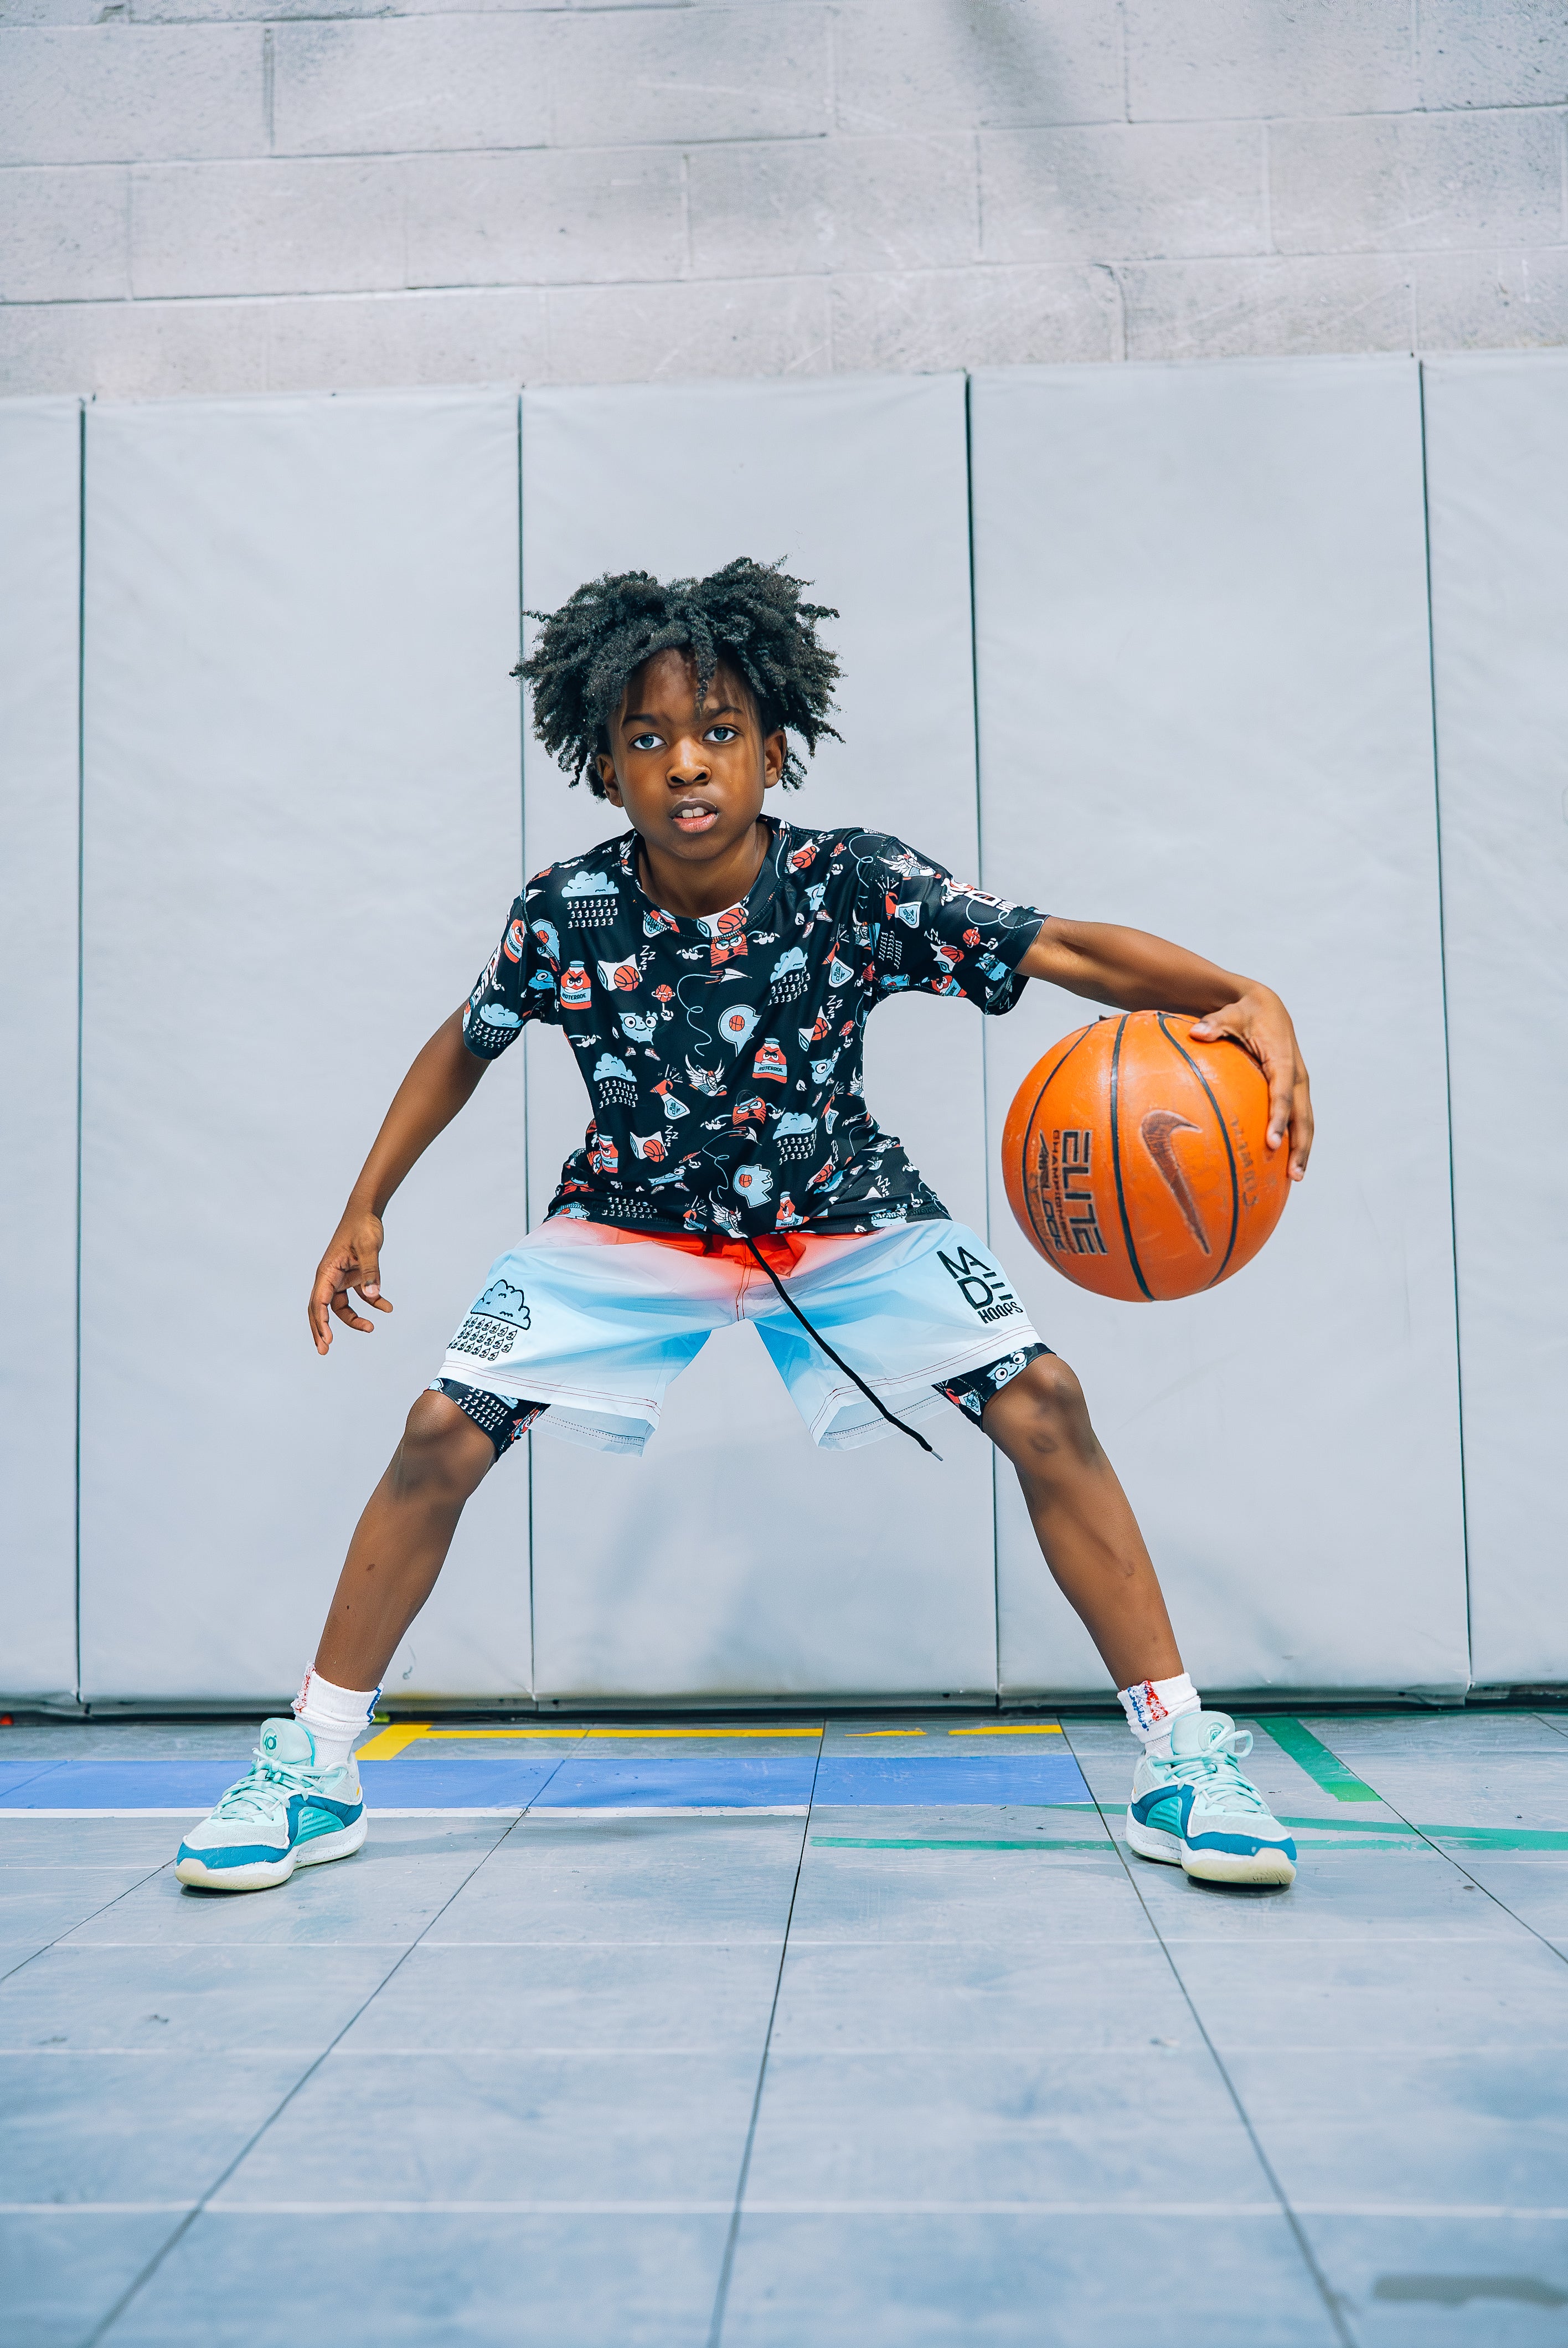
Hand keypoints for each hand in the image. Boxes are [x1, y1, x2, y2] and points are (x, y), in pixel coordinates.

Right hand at [309, 1209, 391, 1354]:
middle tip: (324, 1351)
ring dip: (352, 1319)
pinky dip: (372, 1303)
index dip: (321, 1322)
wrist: (367, 1212)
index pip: (318, 1301)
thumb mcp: (369, 1248)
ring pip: (340, 1306)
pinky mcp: (354, 1276)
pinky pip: (360, 1296)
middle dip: (322, 1330)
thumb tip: (373, 1295)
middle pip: (321, 1308)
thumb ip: (371, 1271)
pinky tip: (388, 1308)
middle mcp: (330, 1277)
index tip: (327, 1340)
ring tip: (370, 1329)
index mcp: (327, 1271)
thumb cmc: (363, 1227)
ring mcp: (341, 1277)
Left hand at [1189, 988, 1313, 1179]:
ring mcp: (1298, 1083)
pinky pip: (1298, 1117)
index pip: (1283, 1094)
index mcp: (1284, 1059)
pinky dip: (1296, 1139)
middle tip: (1293, 1175)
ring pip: (1306, 1121)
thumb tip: (1197, 1032)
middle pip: (1303, 1116)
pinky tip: (1285, 1163)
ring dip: (1303, 1149)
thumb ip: (1215, 1024)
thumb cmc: (1246, 1012)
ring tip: (1295, 1177)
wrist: (1267, 1005)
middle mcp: (1297, 1074)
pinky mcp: (1294, 1089)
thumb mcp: (1231, 1014)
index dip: (1279, 1119)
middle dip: (1300, 1146)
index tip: (1273, 1144)